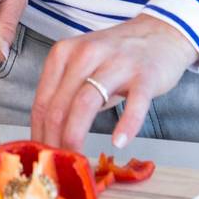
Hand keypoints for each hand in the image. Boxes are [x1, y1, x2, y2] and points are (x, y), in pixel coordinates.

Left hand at [31, 13, 198, 151]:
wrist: (160, 33)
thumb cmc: (116, 57)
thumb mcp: (83, 66)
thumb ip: (65, 93)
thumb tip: (47, 135)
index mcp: (64, 53)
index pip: (43, 101)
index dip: (39, 133)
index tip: (40, 156)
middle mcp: (86, 54)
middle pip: (60, 105)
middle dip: (54, 141)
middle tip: (57, 165)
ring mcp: (117, 63)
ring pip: (86, 103)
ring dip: (76, 136)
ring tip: (77, 159)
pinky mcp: (145, 74)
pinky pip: (134, 104)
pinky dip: (126, 125)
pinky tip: (119, 142)